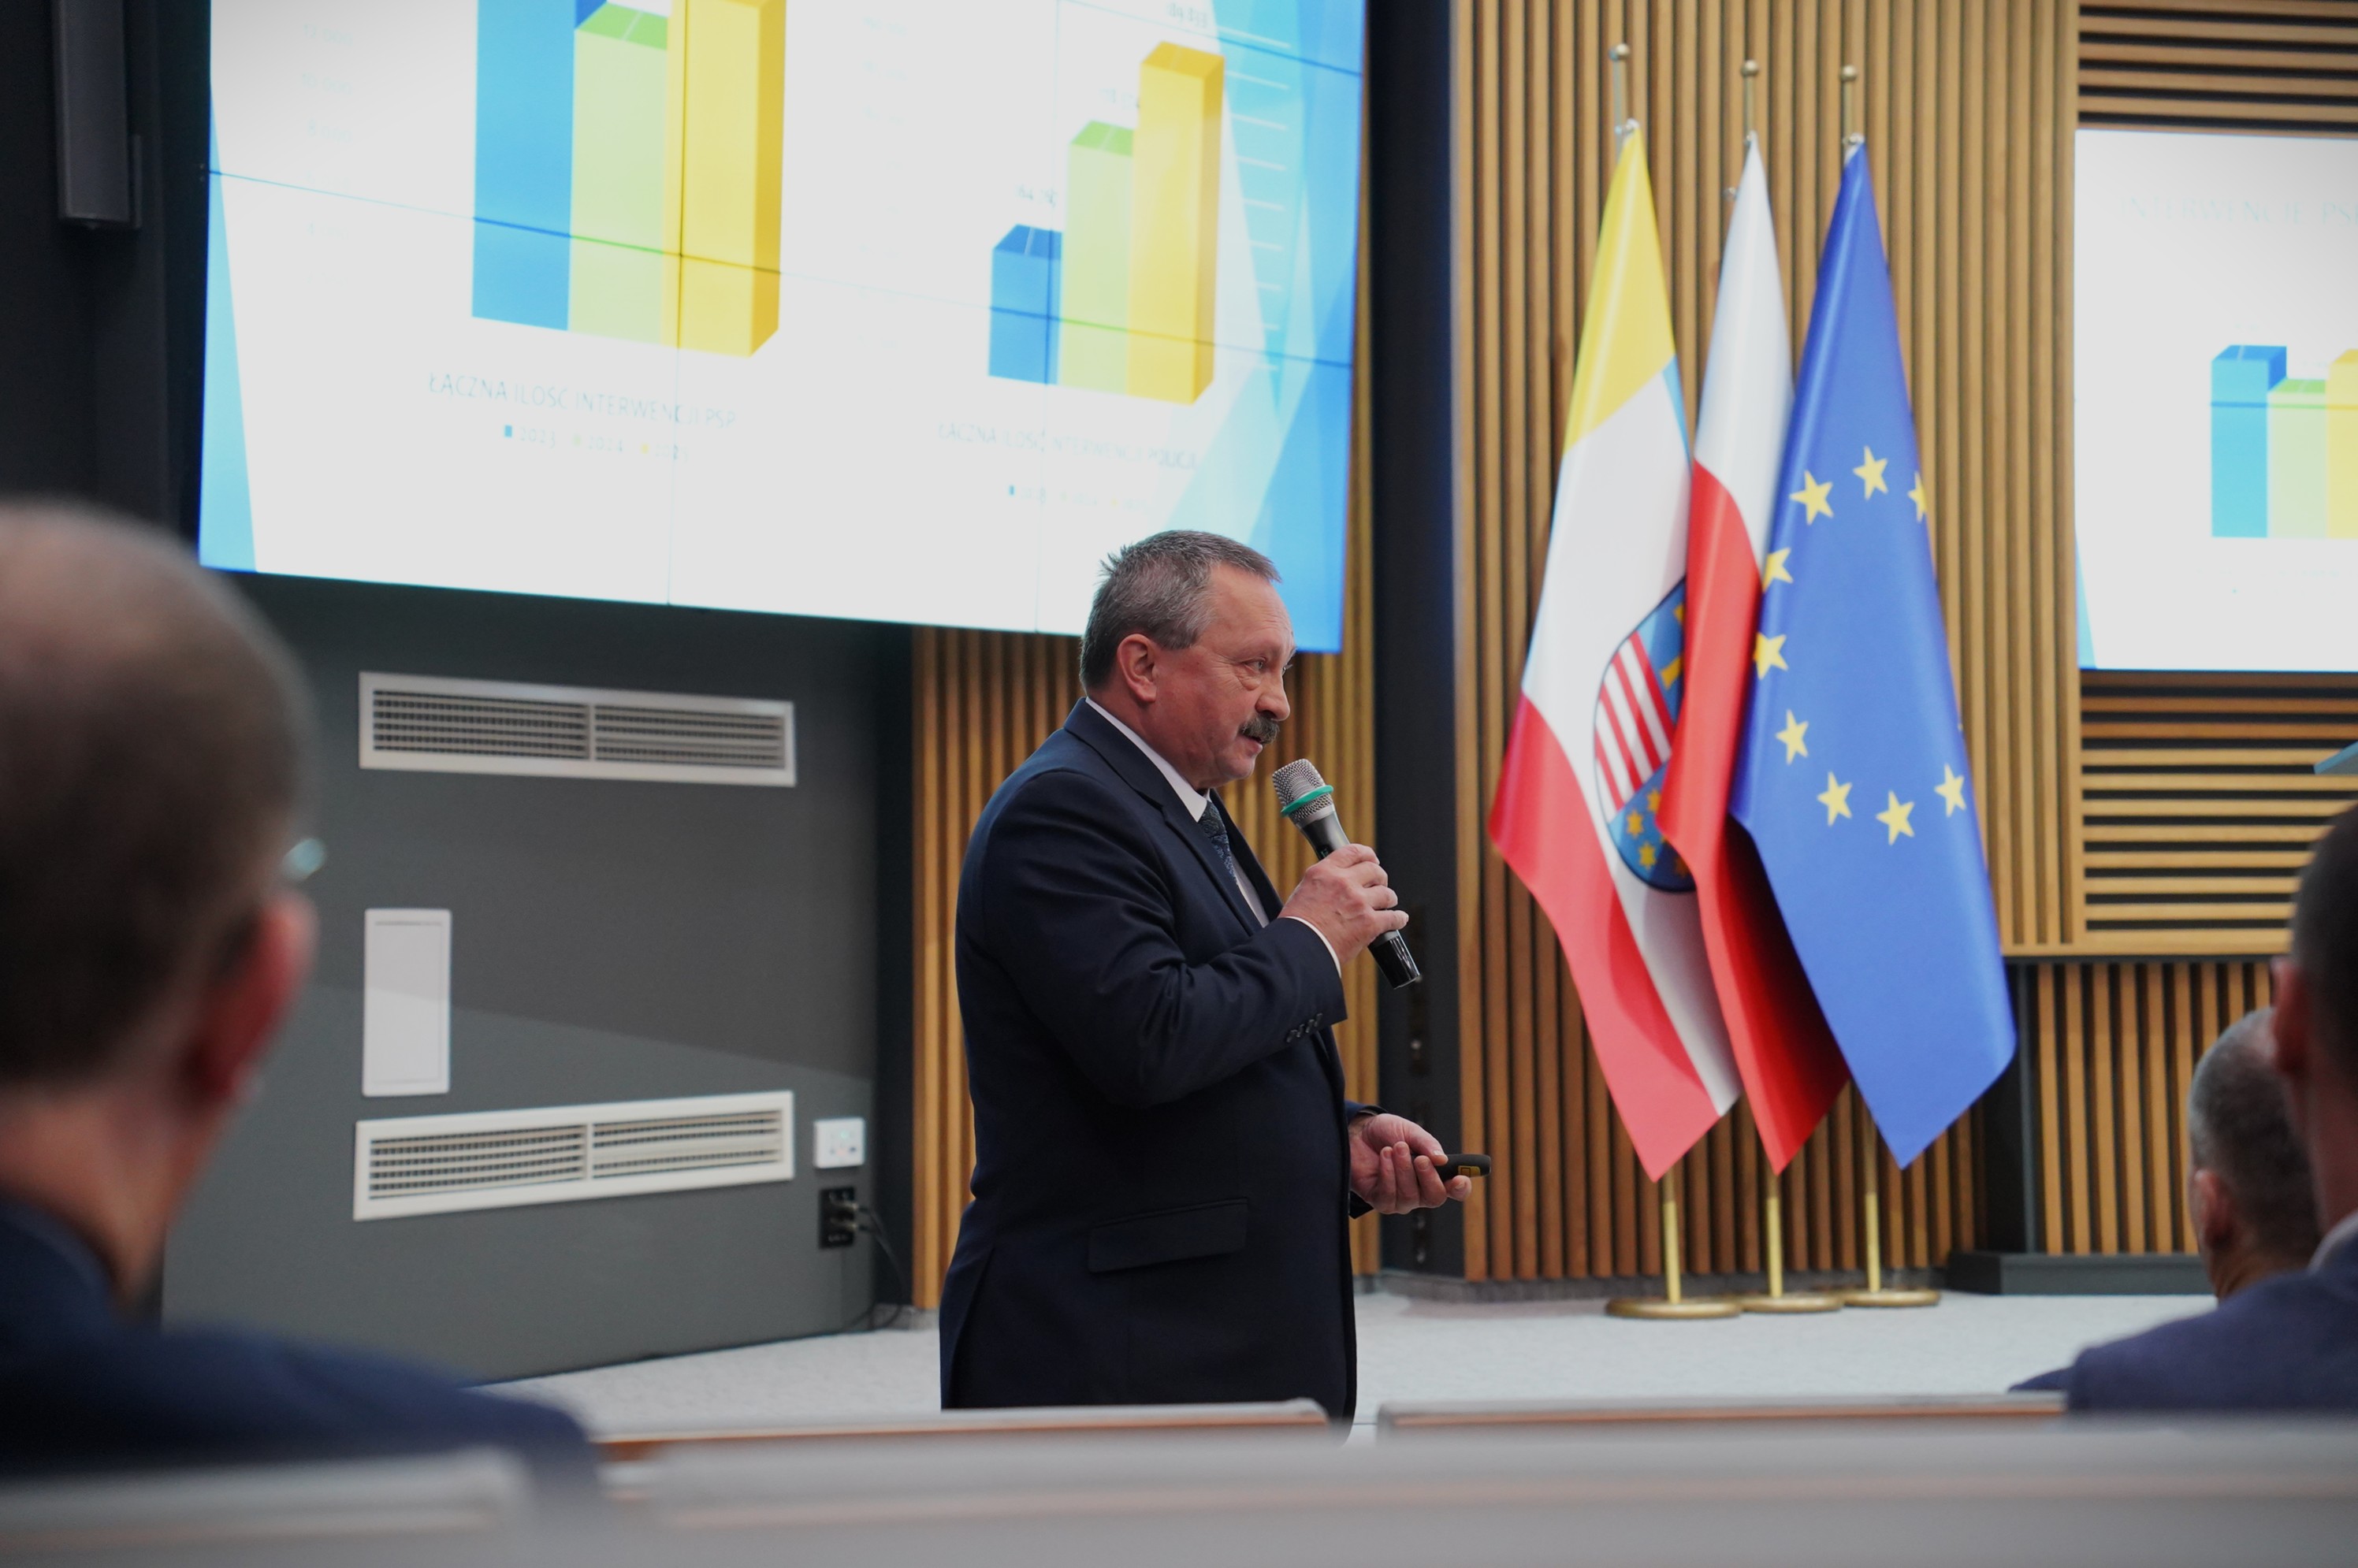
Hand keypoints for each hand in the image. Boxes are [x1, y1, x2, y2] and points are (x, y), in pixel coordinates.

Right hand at [1278, 844, 1407, 963]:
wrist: (1300, 949)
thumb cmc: (1297, 926)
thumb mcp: (1304, 891)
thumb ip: (1324, 883)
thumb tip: (1335, 885)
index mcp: (1325, 872)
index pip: (1353, 852)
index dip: (1367, 854)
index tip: (1372, 859)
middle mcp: (1344, 882)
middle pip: (1374, 870)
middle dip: (1379, 877)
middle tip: (1380, 883)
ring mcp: (1359, 902)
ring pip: (1386, 893)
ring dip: (1389, 898)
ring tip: (1388, 902)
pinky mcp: (1369, 923)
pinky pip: (1392, 917)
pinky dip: (1398, 919)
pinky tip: (1399, 919)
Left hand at [1347, 1112, 1470, 1214]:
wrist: (1357, 1132)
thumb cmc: (1387, 1133)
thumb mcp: (1409, 1131)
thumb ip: (1427, 1144)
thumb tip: (1442, 1160)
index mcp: (1434, 1174)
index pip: (1454, 1190)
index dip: (1461, 1188)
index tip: (1460, 1178)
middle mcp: (1420, 1191)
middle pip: (1435, 1198)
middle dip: (1428, 1177)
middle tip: (1420, 1158)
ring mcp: (1400, 1199)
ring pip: (1409, 1196)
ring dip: (1403, 1169)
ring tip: (1396, 1147)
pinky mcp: (1380, 1201)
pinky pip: (1388, 1196)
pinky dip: (1387, 1174)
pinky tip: (1384, 1156)